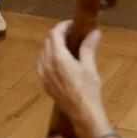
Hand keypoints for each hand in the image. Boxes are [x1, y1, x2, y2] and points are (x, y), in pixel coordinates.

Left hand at [37, 21, 107, 137]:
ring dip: (52, 45)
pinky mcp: (44, 83)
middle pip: (47, 42)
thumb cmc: (88, 89)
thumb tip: (95, 32)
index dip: (63, 26)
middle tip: (72, 34)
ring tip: (66, 46)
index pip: (55, 34)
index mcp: (58, 57)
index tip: (73, 25)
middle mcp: (46, 63)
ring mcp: (43, 74)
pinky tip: (59, 61)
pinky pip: (41, 64)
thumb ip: (88, 47)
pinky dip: (48, 57)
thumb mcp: (89, 66)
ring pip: (43, 52)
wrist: (82, 112)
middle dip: (58, 35)